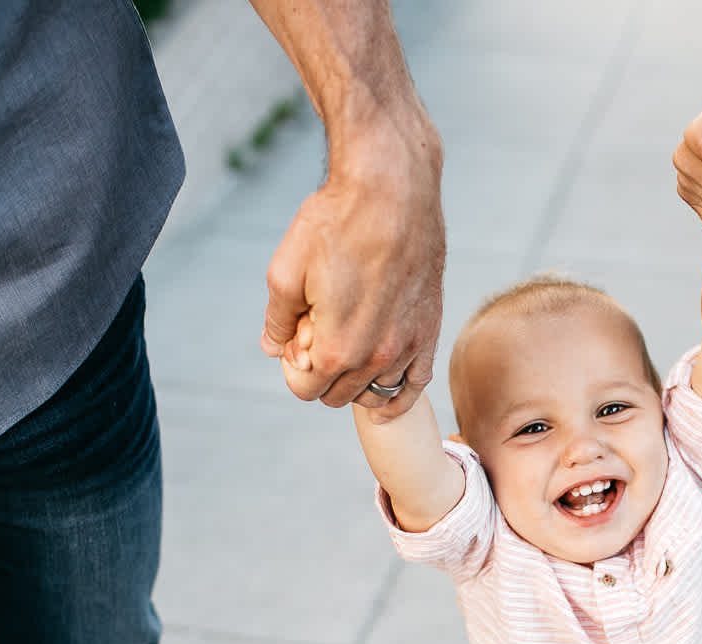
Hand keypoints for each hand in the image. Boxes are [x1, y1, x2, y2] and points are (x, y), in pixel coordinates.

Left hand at [260, 116, 443, 412]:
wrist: (393, 189)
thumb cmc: (336, 222)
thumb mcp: (286, 270)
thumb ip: (277, 319)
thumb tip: (273, 347)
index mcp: (338, 347)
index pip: (306, 389)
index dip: (293, 366)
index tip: (296, 335)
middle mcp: (377, 356)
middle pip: (338, 394)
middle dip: (322, 371)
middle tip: (320, 330)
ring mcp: (407, 346)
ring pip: (374, 393)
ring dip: (355, 380)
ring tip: (348, 343)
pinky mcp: (429, 331)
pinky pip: (415, 385)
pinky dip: (397, 396)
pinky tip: (382, 394)